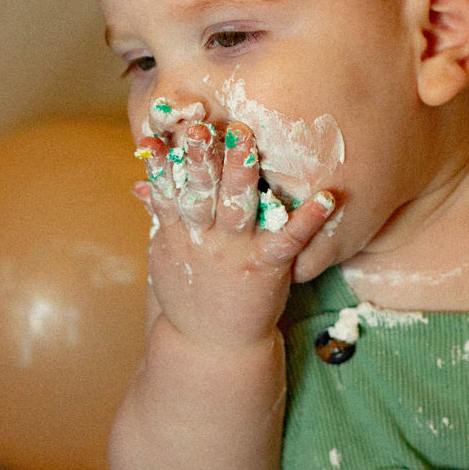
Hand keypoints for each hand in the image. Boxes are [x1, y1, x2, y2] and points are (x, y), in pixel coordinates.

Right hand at [133, 120, 335, 346]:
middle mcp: (206, 238)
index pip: (171, 189)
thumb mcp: (166, 254)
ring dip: (241, 173)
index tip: (166, 129)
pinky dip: (308, 220)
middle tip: (202, 122)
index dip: (169, 159)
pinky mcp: (268, 268)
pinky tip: (325, 197)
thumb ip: (161, 214)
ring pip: (238, 207)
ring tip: (245, 139)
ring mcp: (237, 252)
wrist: (211, 346)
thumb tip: (143, 179)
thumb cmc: (190, 292)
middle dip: (201, 157)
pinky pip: (291, 241)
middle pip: (202, 191)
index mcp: (180, 232)